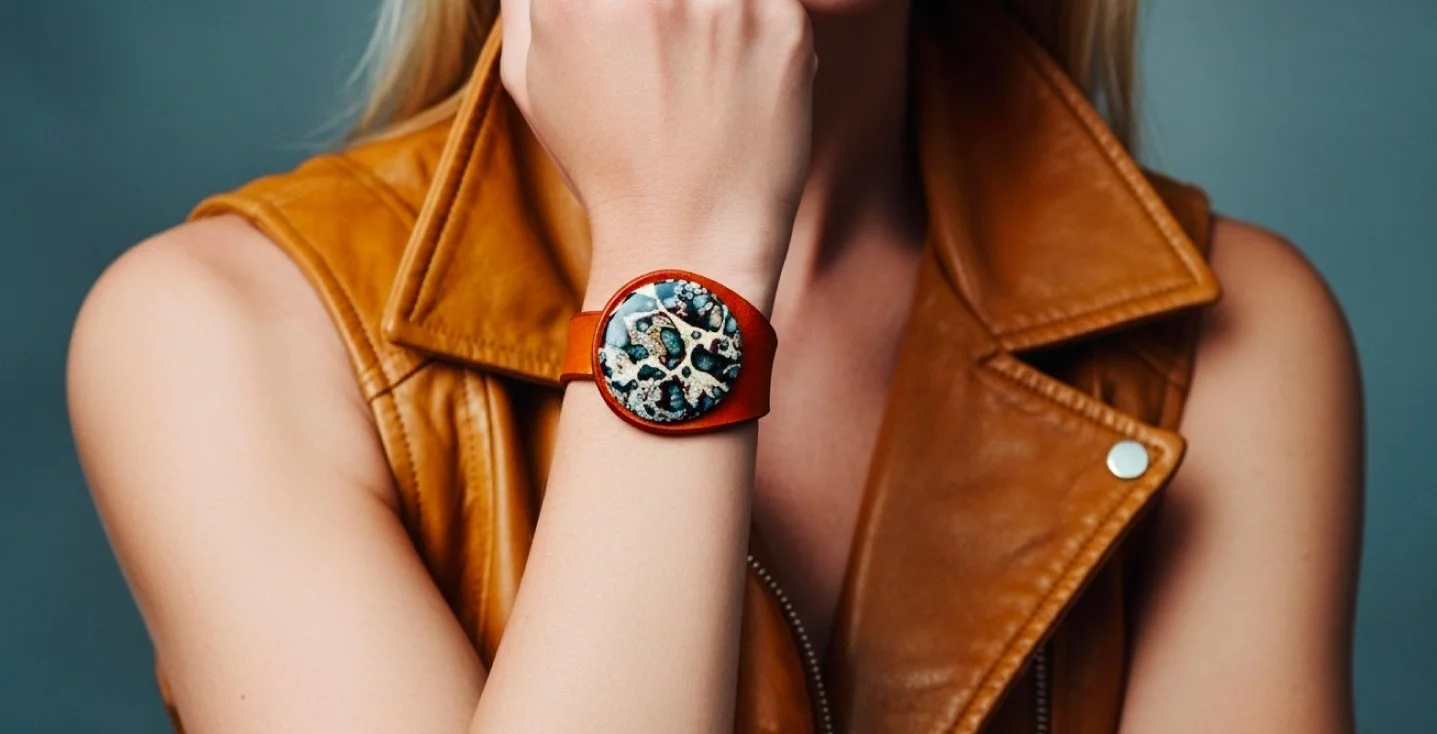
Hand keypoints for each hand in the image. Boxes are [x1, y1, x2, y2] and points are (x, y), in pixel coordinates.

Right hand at [499, 0, 816, 309]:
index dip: (625, 3)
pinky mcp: (785, 26)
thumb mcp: (529, 77)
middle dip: (671, 9)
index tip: (632, 19)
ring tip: (702, 59)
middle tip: (670, 42)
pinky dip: (757, 24)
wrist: (686, 244)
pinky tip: (736, 78)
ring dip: (713, 11)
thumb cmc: (603, 164)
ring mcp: (724, 5)